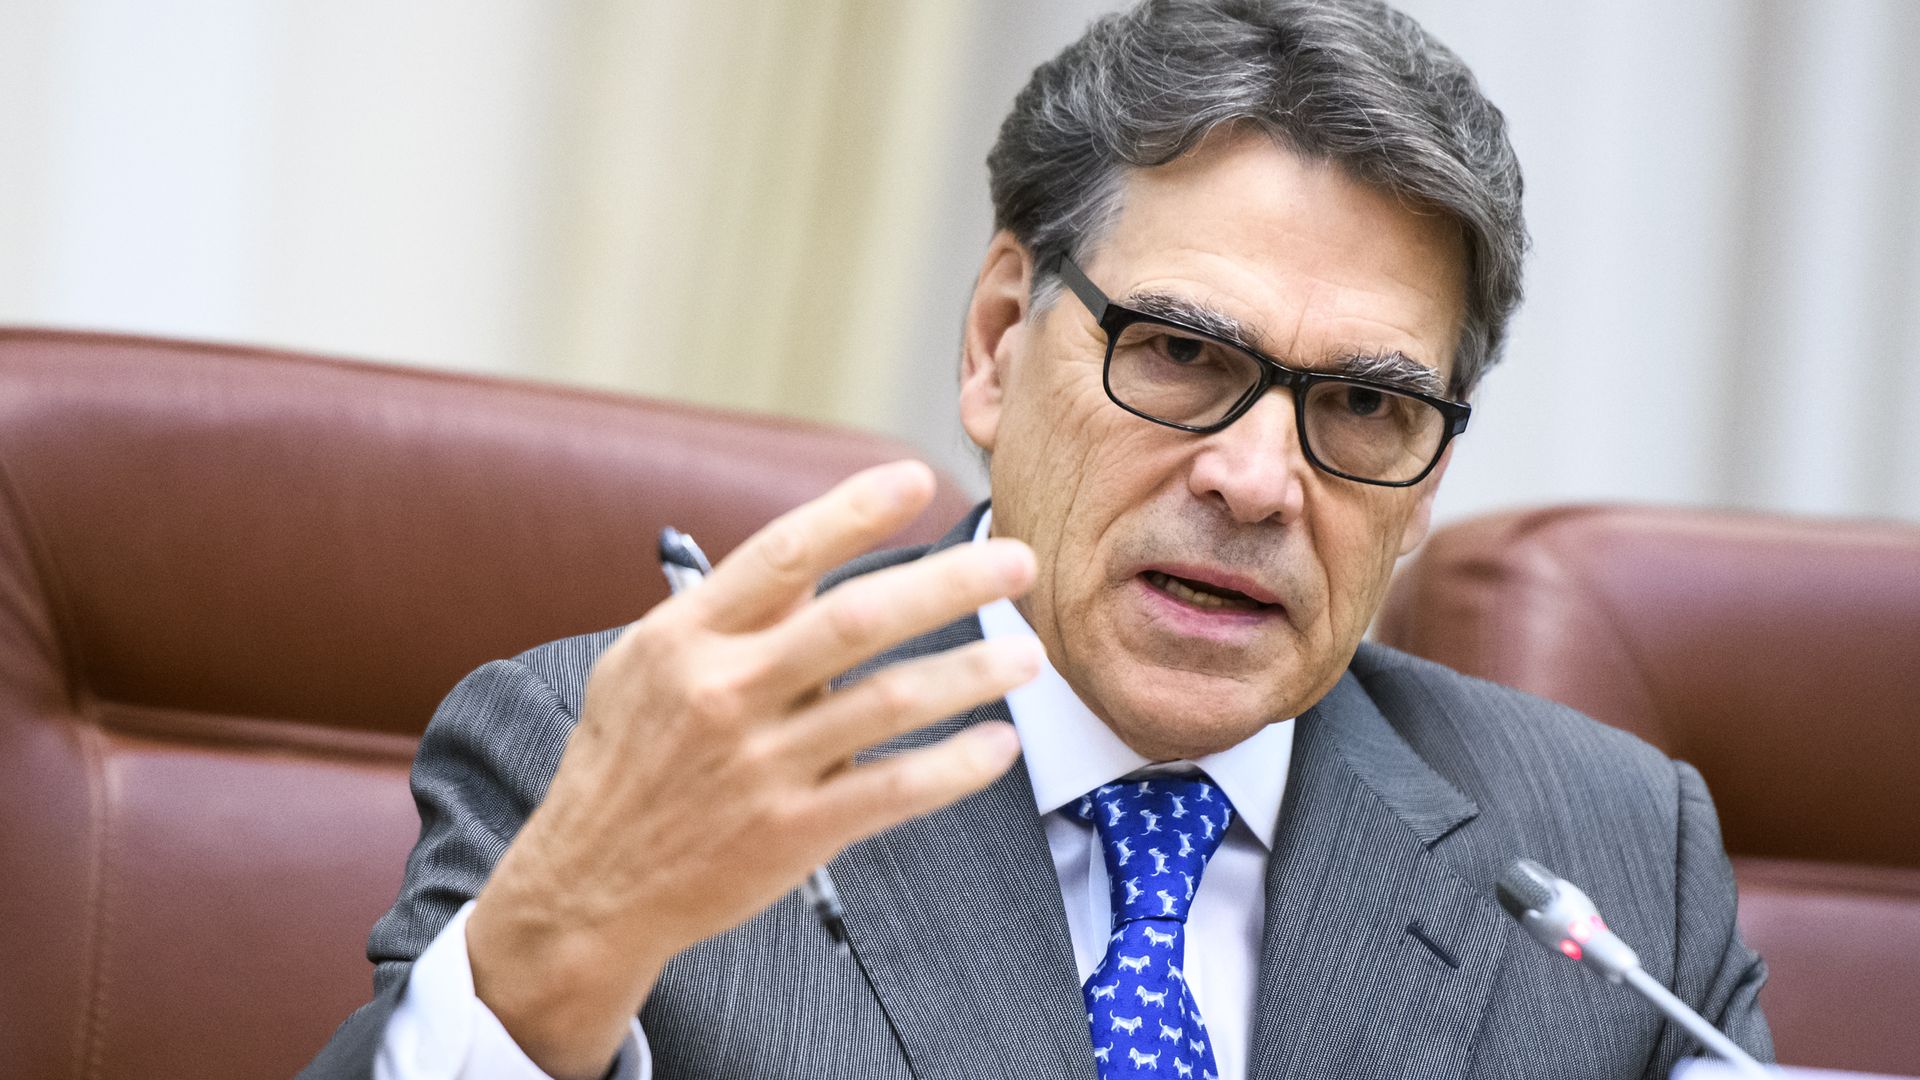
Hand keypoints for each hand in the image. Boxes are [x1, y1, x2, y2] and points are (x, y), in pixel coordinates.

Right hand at [465, 461, 1038, 1078]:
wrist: (588, 887)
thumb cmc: (626, 763)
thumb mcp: (644, 665)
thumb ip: (726, 615)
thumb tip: (812, 560)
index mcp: (688, 637)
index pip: (784, 554)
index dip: (855, 512)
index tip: (918, 480)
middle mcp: (725, 691)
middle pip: (858, 619)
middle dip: (950, 583)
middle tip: (1019, 564)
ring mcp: (761, 765)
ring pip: (890, 701)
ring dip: (972, 672)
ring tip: (1028, 657)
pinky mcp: (792, 832)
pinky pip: (893, 789)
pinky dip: (954, 767)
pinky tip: (996, 746)